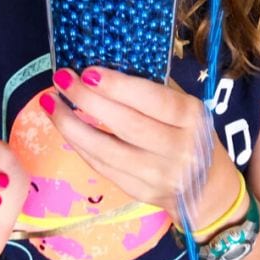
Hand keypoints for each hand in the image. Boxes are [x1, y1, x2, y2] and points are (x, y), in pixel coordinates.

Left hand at [39, 66, 230, 221]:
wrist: (208, 188)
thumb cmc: (190, 134)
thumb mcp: (185, 108)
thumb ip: (154, 90)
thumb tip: (106, 67)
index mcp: (191, 118)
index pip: (153, 100)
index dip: (119, 87)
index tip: (88, 72)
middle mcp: (178, 148)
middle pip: (126, 124)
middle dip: (88, 100)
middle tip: (61, 79)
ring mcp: (158, 175)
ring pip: (106, 150)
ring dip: (72, 125)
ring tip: (51, 101)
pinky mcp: (140, 192)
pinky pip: (102, 166)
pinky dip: (79, 144)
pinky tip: (64, 126)